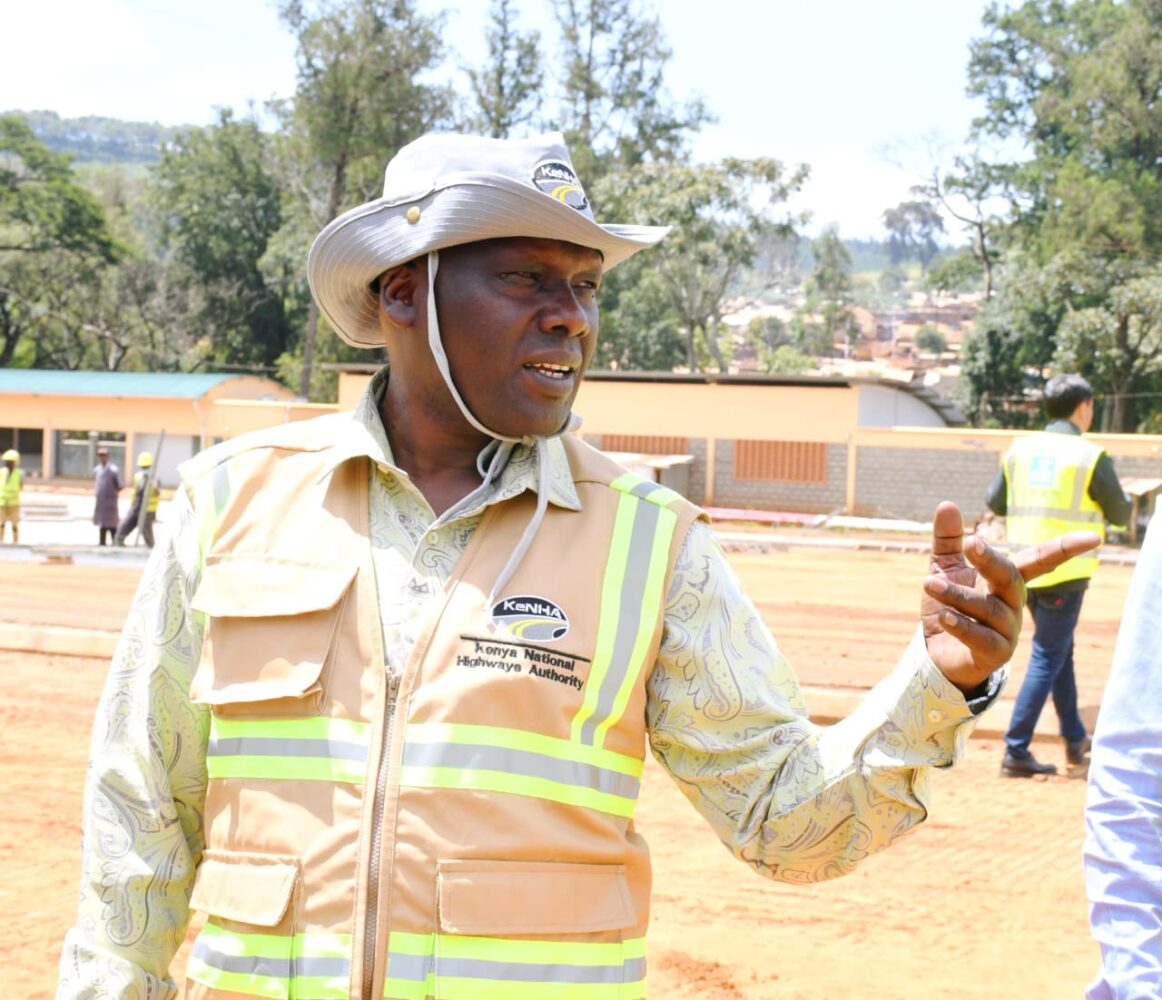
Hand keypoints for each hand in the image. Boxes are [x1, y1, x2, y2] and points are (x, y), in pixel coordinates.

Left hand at [920, 501, 1100, 692]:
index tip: (1094, 537)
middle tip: (970, 543)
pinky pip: (981, 637)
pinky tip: (943, 616)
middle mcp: (1013, 603)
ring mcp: (1008, 630)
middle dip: (991, 560)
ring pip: (988, 608)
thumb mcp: (944, 567)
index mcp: (1007, 579)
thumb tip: (947, 503)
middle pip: (1010, 578)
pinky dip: (962, 626)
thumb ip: (948, 539)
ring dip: (957, 595)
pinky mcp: (994, 654)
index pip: (1040, 560)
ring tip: (930, 583)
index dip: (1065, 549)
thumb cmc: (949, 604)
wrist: (937, 652)